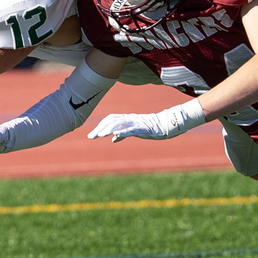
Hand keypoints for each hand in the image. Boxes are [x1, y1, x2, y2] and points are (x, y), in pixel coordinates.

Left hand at [87, 99, 205, 142]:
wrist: (166, 125)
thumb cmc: (150, 128)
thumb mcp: (134, 131)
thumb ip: (123, 133)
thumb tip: (113, 139)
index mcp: (127, 119)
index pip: (110, 119)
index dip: (101, 125)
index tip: (93, 134)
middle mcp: (130, 119)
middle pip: (111, 121)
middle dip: (100, 128)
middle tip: (91, 136)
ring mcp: (136, 122)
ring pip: (119, 124)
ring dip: (108, 129)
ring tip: (99, 135)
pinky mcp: (143, 128)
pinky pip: (131, 130)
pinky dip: (123, 132)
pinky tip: (115, 135)